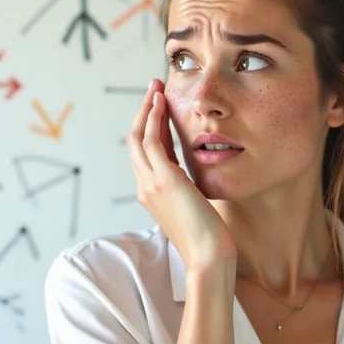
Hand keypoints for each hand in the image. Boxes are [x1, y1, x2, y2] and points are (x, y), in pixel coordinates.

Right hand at [127, 79, 236, 270]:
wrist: (208, 256)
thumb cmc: (208, 239)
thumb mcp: (195, 209)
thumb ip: (189, 192)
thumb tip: (195, 180)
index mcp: (151, 194)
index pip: (147, 153)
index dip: (152, 126)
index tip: (160, 106)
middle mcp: (145, 187)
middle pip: (136, 140)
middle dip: (144, 111)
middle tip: (154, 87)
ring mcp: (150, 183)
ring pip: (138, 136)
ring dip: (146, 108)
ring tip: (156, 86)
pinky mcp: (163, 179)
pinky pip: (151, 140)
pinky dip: (153, 117)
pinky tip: (161, 102)